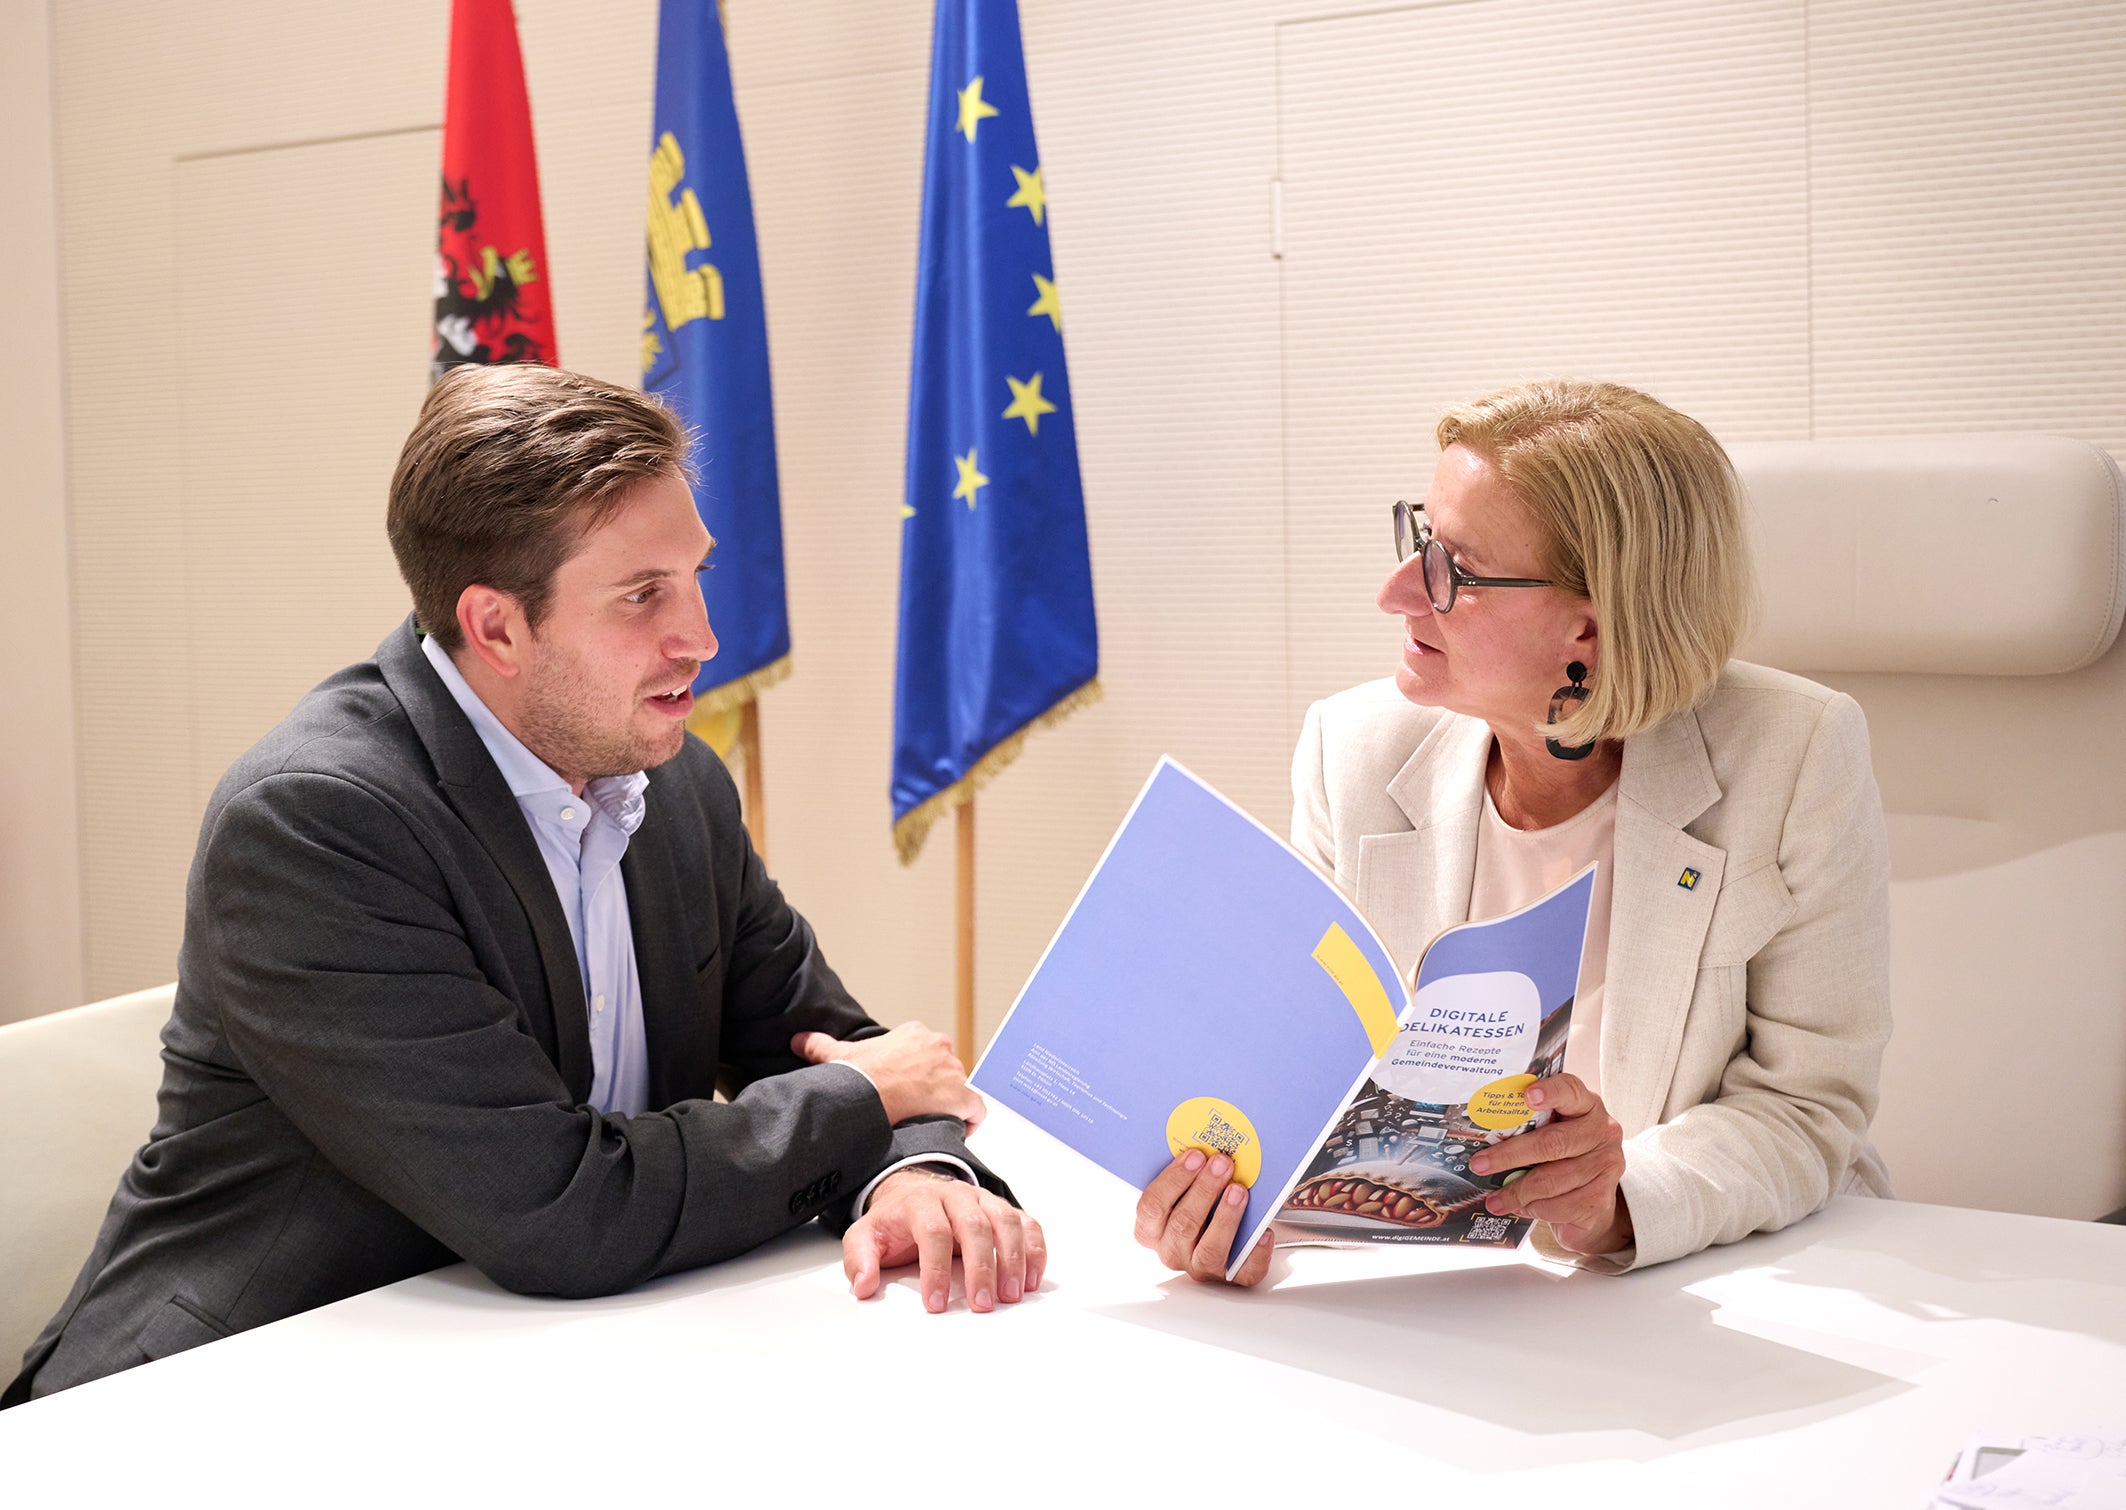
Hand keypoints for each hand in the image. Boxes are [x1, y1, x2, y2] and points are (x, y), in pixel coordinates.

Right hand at [791, 1022, 983, 1131]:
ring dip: (949, 1105)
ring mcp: (952, 1070)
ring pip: (960, 1089)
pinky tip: (955, 1131)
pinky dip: (970, 1121)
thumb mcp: (837, 1055)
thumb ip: (820, 1044)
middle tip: (917, 1108)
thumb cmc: (857, 1076)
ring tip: (929, 1122)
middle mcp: (938, 1046)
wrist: (869, 1095)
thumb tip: (798, 1039)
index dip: (920, 1073)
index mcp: (914, 1034)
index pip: (927, 1052)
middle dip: (935, 1089)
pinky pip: (976, 1110)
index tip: (909, 1089)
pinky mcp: (962, 1095)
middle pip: (945, 1070)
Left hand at [843, 1168, 1043, 1312]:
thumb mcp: (866, 1236)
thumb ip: (860, 1259)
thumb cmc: (894, 1221)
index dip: (935, 1269)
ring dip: (1013, 1259)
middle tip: (983, 1304)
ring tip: (1012, 1295)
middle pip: (975, 1226)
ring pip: (1006, 1221)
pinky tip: (1033, 1279)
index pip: (932, 1231)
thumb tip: (864, 1285)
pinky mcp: (1002, 1209)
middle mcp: (956, 1196)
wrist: (913, 1189)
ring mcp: (983, 1200)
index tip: (936, 1304)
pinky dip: (1035, 1249)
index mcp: (921, 1202)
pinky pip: (1026, 1223)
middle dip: (981, 1268)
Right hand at [1132, 1150, 1275, 1285]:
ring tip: (1239, 1191)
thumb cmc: (1202, 1205)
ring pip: (1209, 1251)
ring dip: (1225, 1217)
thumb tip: (1207, 1147)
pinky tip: (1263, 1232)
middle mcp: (1171, 1252)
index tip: (1195, 1155)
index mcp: (1151, 1230)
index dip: (1173, 1180)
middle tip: (1222, 1164)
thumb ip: (1188, 1175)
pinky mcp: (1230, 1281)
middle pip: (1182, 1225)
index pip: (1152, 1207)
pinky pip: (1243, 1272)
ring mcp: (1199, 1269)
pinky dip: (1255, 1252)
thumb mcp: (1185, 1190)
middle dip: (1204, 1190)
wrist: (1229, 1234)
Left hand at [1469, 1073, 1630, 1253]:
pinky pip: (1560, 1205)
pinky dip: (1535, 1209)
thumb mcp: (1551, 1131)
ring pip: (1553, 1180)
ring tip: (1494, 1199)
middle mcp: (1602, 1131)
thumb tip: (1483, 1137)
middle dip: (1510, 1155)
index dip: (1550, 1091)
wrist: (1593, 1198)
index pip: (1570, 1090)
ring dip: (1517, 1192)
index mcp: (1585, 1105)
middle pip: (1552, 1142)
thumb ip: (1530, 1125)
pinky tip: (1521, 1208)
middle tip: (1480, 1164)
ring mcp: (1606, 1164)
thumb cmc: (1563, 1156)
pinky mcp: (1602, 1197)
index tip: (1527, 1096)